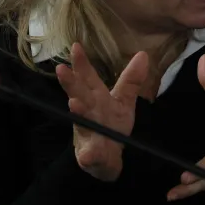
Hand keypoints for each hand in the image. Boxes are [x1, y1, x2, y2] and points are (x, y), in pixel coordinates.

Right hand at [55, 43, 147, 181]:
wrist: (107, 158)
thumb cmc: (112, 124)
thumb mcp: (123, 101)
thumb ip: (131, 80)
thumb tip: (143, 54)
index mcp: (96, 97)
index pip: (87, 78)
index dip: (82, 63)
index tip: (76, 46)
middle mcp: (88, 111)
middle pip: (79, 94)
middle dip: (70, 83)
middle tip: (60, 69)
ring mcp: (86, 132)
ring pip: (81, 121)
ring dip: (77, 113)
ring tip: (74, 104)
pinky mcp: (89, 154)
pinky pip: (89, 154)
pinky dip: (89, 155)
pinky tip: (89, 154)